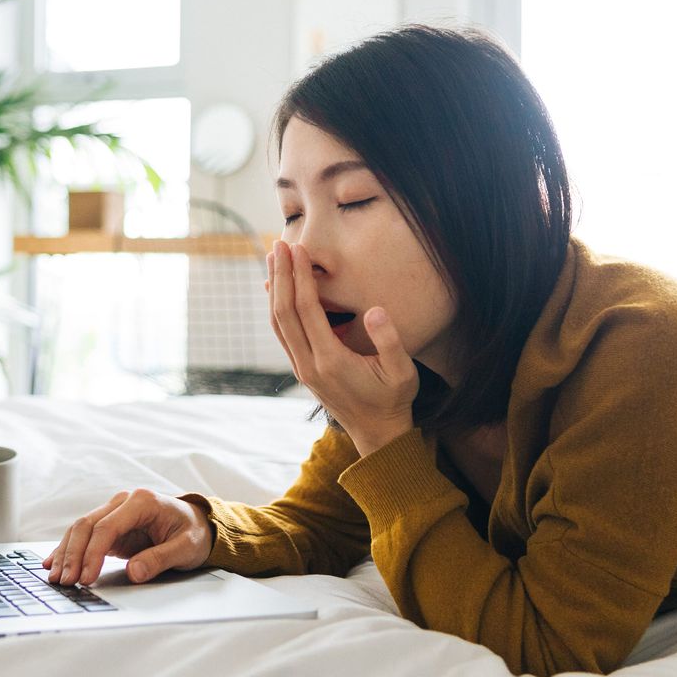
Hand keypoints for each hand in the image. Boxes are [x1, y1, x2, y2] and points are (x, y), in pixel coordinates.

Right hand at [43, 489, 212, 584]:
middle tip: (66, 582)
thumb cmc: (193, 533)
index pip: (108, 527)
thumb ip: (161, 558)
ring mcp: (115, 512)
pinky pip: (84, 536)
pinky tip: (53, 562)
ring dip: (66, 553)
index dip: (93, 553)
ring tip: (56, 578)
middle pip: (87, 525)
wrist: (198, 524)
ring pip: (80, 529)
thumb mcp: (187, 548)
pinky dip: (68, 549)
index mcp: (142, 501)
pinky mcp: (110, 525)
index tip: (86, 578)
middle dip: (73, 555)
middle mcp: (124, 502)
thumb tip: (135, 572)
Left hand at [267, 240, 417, 455]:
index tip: (299, 249)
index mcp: (330, 361)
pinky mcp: (302, 368)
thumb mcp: (402, 372)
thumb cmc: (393, 399)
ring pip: (278, 323)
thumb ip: (390, 341)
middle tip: (279, 244)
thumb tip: (377, 310)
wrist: (377, 433)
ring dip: (275, 289)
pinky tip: (278, 289)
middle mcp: (309, 364)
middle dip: (281, 276)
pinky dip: (278, 307)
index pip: (307, 310)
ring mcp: (302, 367)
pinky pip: (283, 333)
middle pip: (284, 313)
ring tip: (274, 258)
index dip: (301, 277)